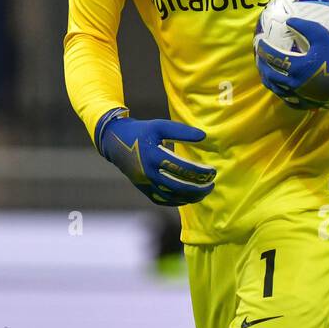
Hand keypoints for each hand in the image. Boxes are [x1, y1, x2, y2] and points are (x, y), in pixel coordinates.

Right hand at [96, 109, 215, 205]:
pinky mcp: (143, 188)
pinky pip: (162, 200)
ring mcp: (145, 183)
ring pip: (171, 197)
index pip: (182, 168)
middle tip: (212, 184)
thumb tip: (203, 136)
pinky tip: (188, 197)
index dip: (200, 172)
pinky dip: (177, 201)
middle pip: (179, 187)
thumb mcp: (160, 126)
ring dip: (190, 197)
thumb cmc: (141, 131)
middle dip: (199, 188)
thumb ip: (182, 131)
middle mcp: (149, 172)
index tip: (212, 171)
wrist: (116, 142)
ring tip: (204, 192)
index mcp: (154, 155)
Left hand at [254, 17, 328, 107]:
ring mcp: (302, 95)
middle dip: (262, 66)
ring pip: (277, 90)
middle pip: (271, 75)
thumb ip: (303, 27)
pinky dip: (282, 94)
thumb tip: (288, 20)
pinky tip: (282, 89)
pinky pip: (290, 101)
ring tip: (266, 73)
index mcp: (298, 67)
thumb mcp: (322, 35)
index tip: (259, 43)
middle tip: (259, 59)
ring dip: (269, 81)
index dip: (263, 50)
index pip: (273, 58)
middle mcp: (296, 83)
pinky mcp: (309, 103)